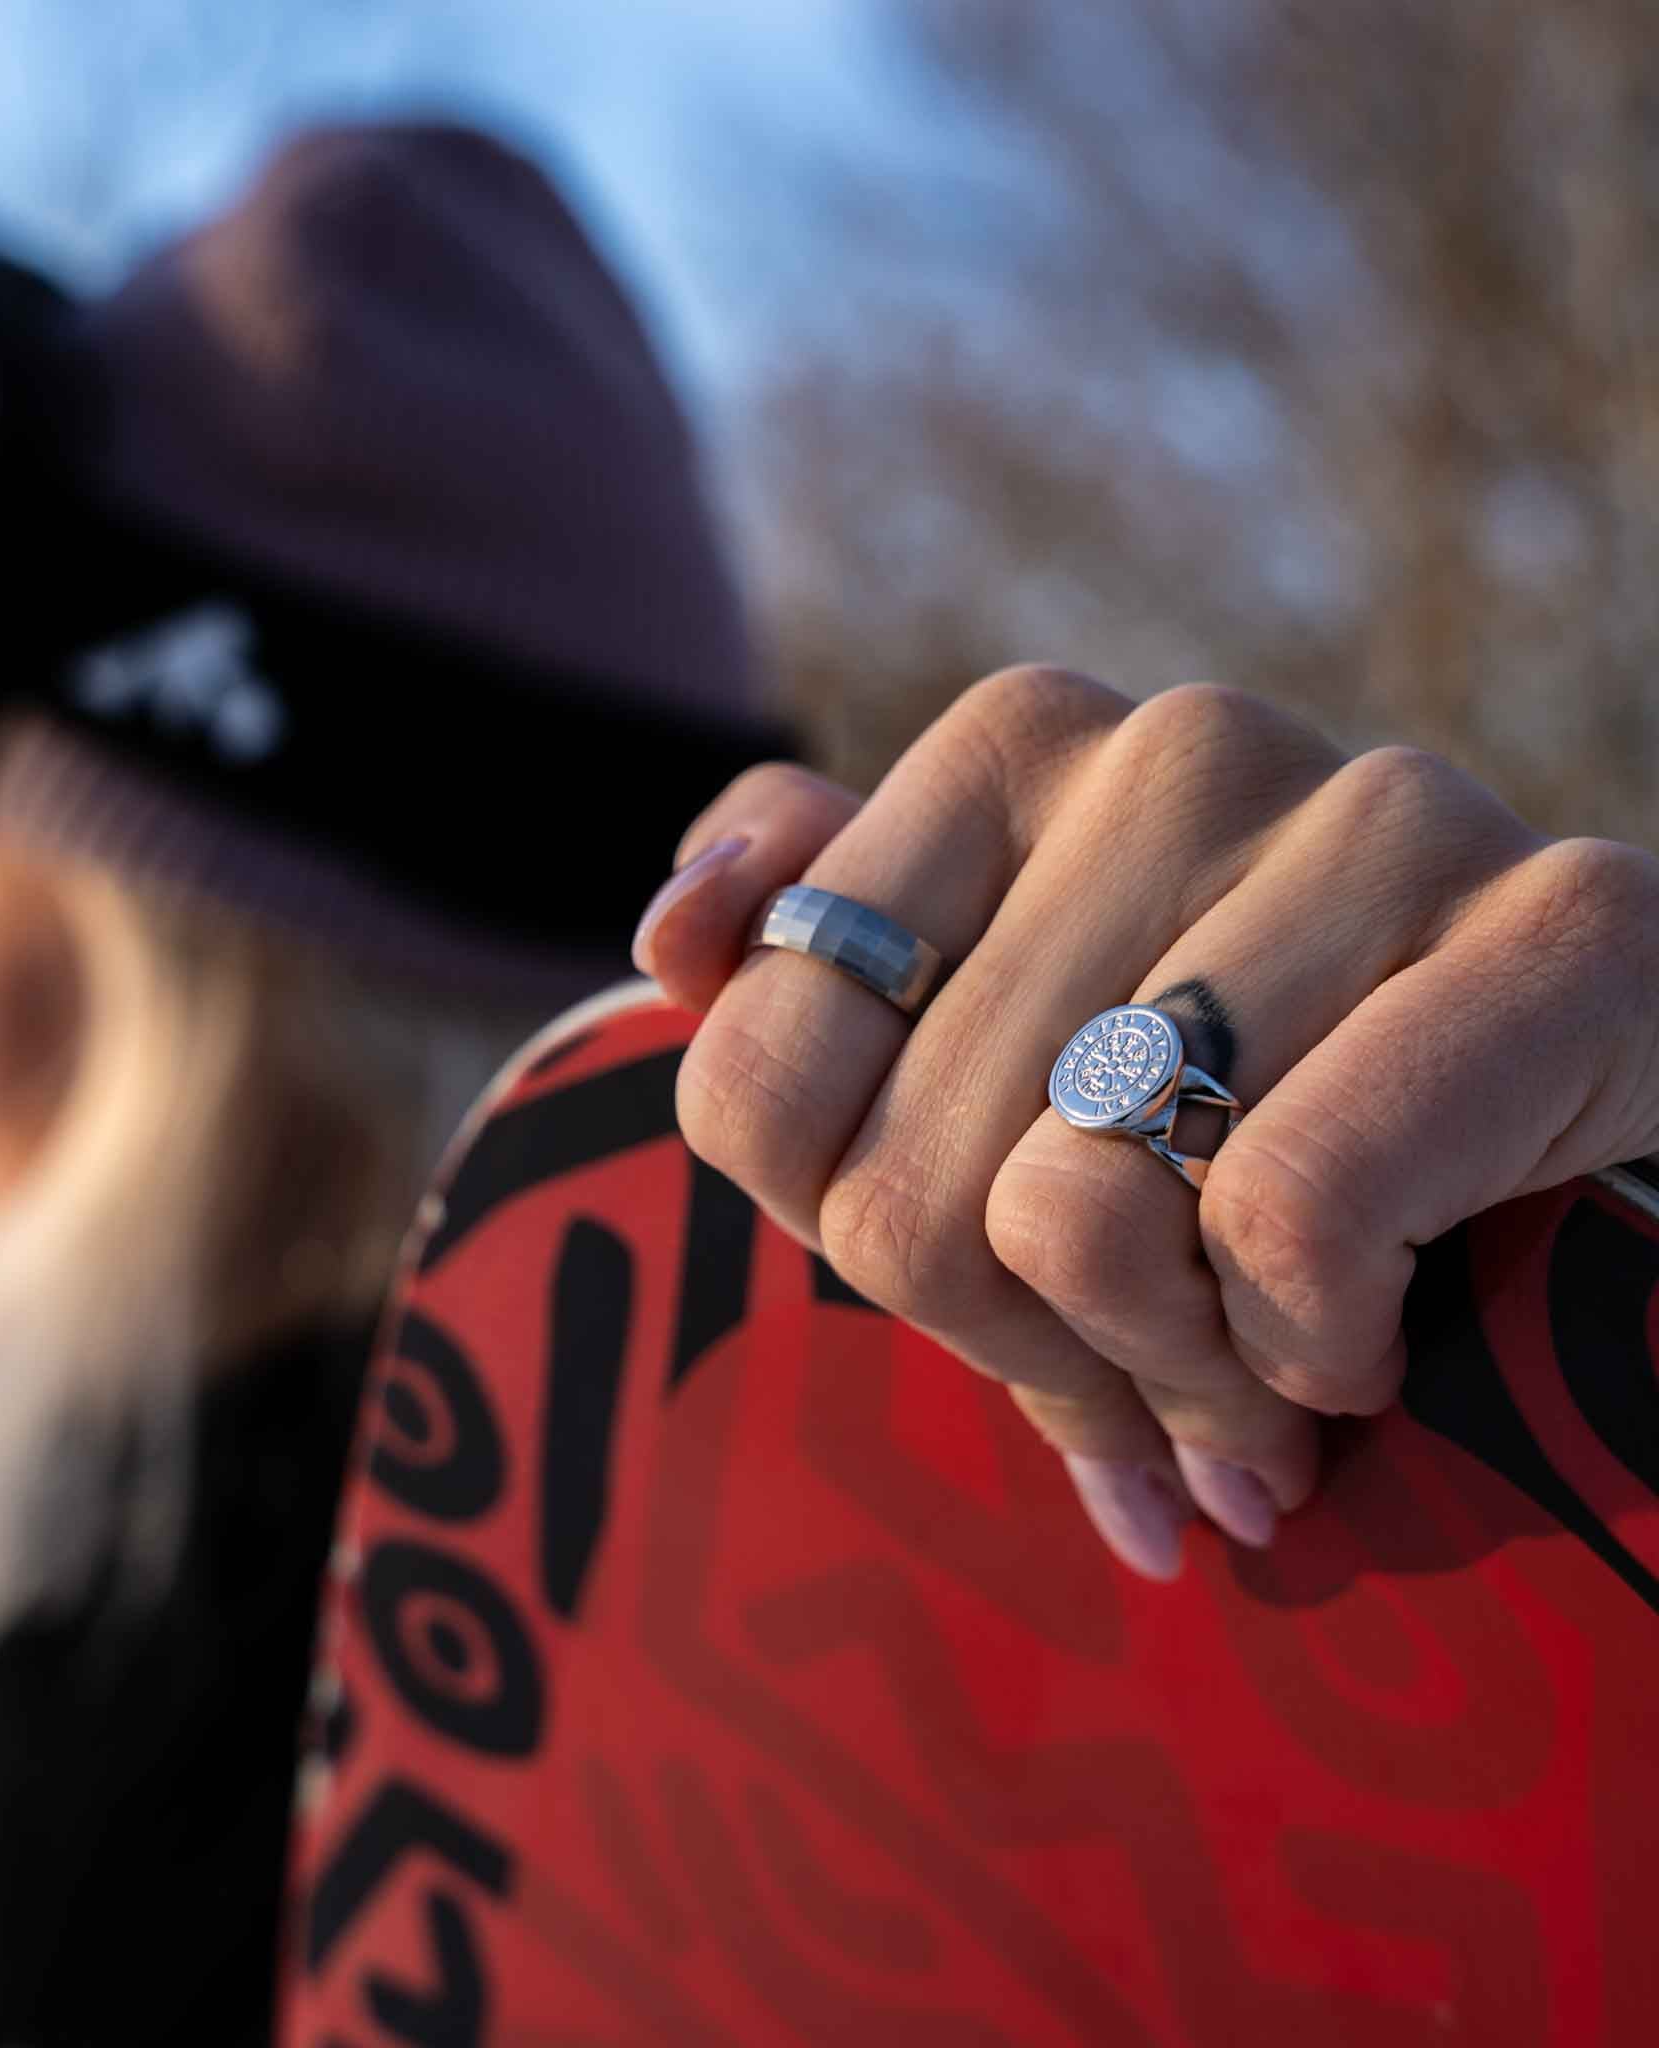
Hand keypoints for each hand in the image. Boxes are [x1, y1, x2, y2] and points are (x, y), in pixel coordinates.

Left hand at [631, 667, 1658, 1578]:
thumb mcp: (1015, 1042)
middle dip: (1020, 1354)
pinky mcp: (1558, 927)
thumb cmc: (1261, 1100)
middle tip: (1138, 1399)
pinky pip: (1286, 1220)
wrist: (1612, 1112)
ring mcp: (1367, 813)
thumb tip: (671, 936)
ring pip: (1078, 1216)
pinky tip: (1366, 1341)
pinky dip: (1308, 1351)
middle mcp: (1169, 744)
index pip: (751, 1078)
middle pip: (902, 1191)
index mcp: (1005, 749)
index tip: (974, 1290)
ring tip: (1250, 1381)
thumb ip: (826, 960)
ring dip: (1169, 1376)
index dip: (851, 1246)